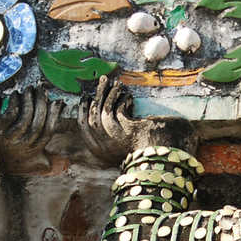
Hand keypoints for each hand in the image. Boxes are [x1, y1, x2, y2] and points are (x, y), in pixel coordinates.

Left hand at [0, 85, 59, 173]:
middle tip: (43, 91)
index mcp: (29, 153)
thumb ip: (37, 159)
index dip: (54, 116)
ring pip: (26, 118)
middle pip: (38, 124)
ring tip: (30, 90)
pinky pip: (11, 114)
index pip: (47, 133)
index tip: (57, 102)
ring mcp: (8, 139)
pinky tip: (15, 95)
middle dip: (42, 105)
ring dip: (30, 101)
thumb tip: (61, 162)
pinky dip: (15, 103)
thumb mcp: (20, 160)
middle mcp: (21, 148)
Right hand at [78, 74, 192, 166]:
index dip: (83, 109)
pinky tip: (128, 96)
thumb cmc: (138, 151)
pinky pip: (120, 110)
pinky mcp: (127, 130)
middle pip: (93, 114)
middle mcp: (102, 145)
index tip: (87, 96)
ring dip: (111, 94)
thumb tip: (98, 107)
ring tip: (117, 85)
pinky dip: (123, 100)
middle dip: (98, 94)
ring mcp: (114, 138)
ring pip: (105, 110)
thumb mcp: (116, 145)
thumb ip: (105, 133)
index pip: (83, 125)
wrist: (158, 160)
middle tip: (103, 80)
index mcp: (97, 149)